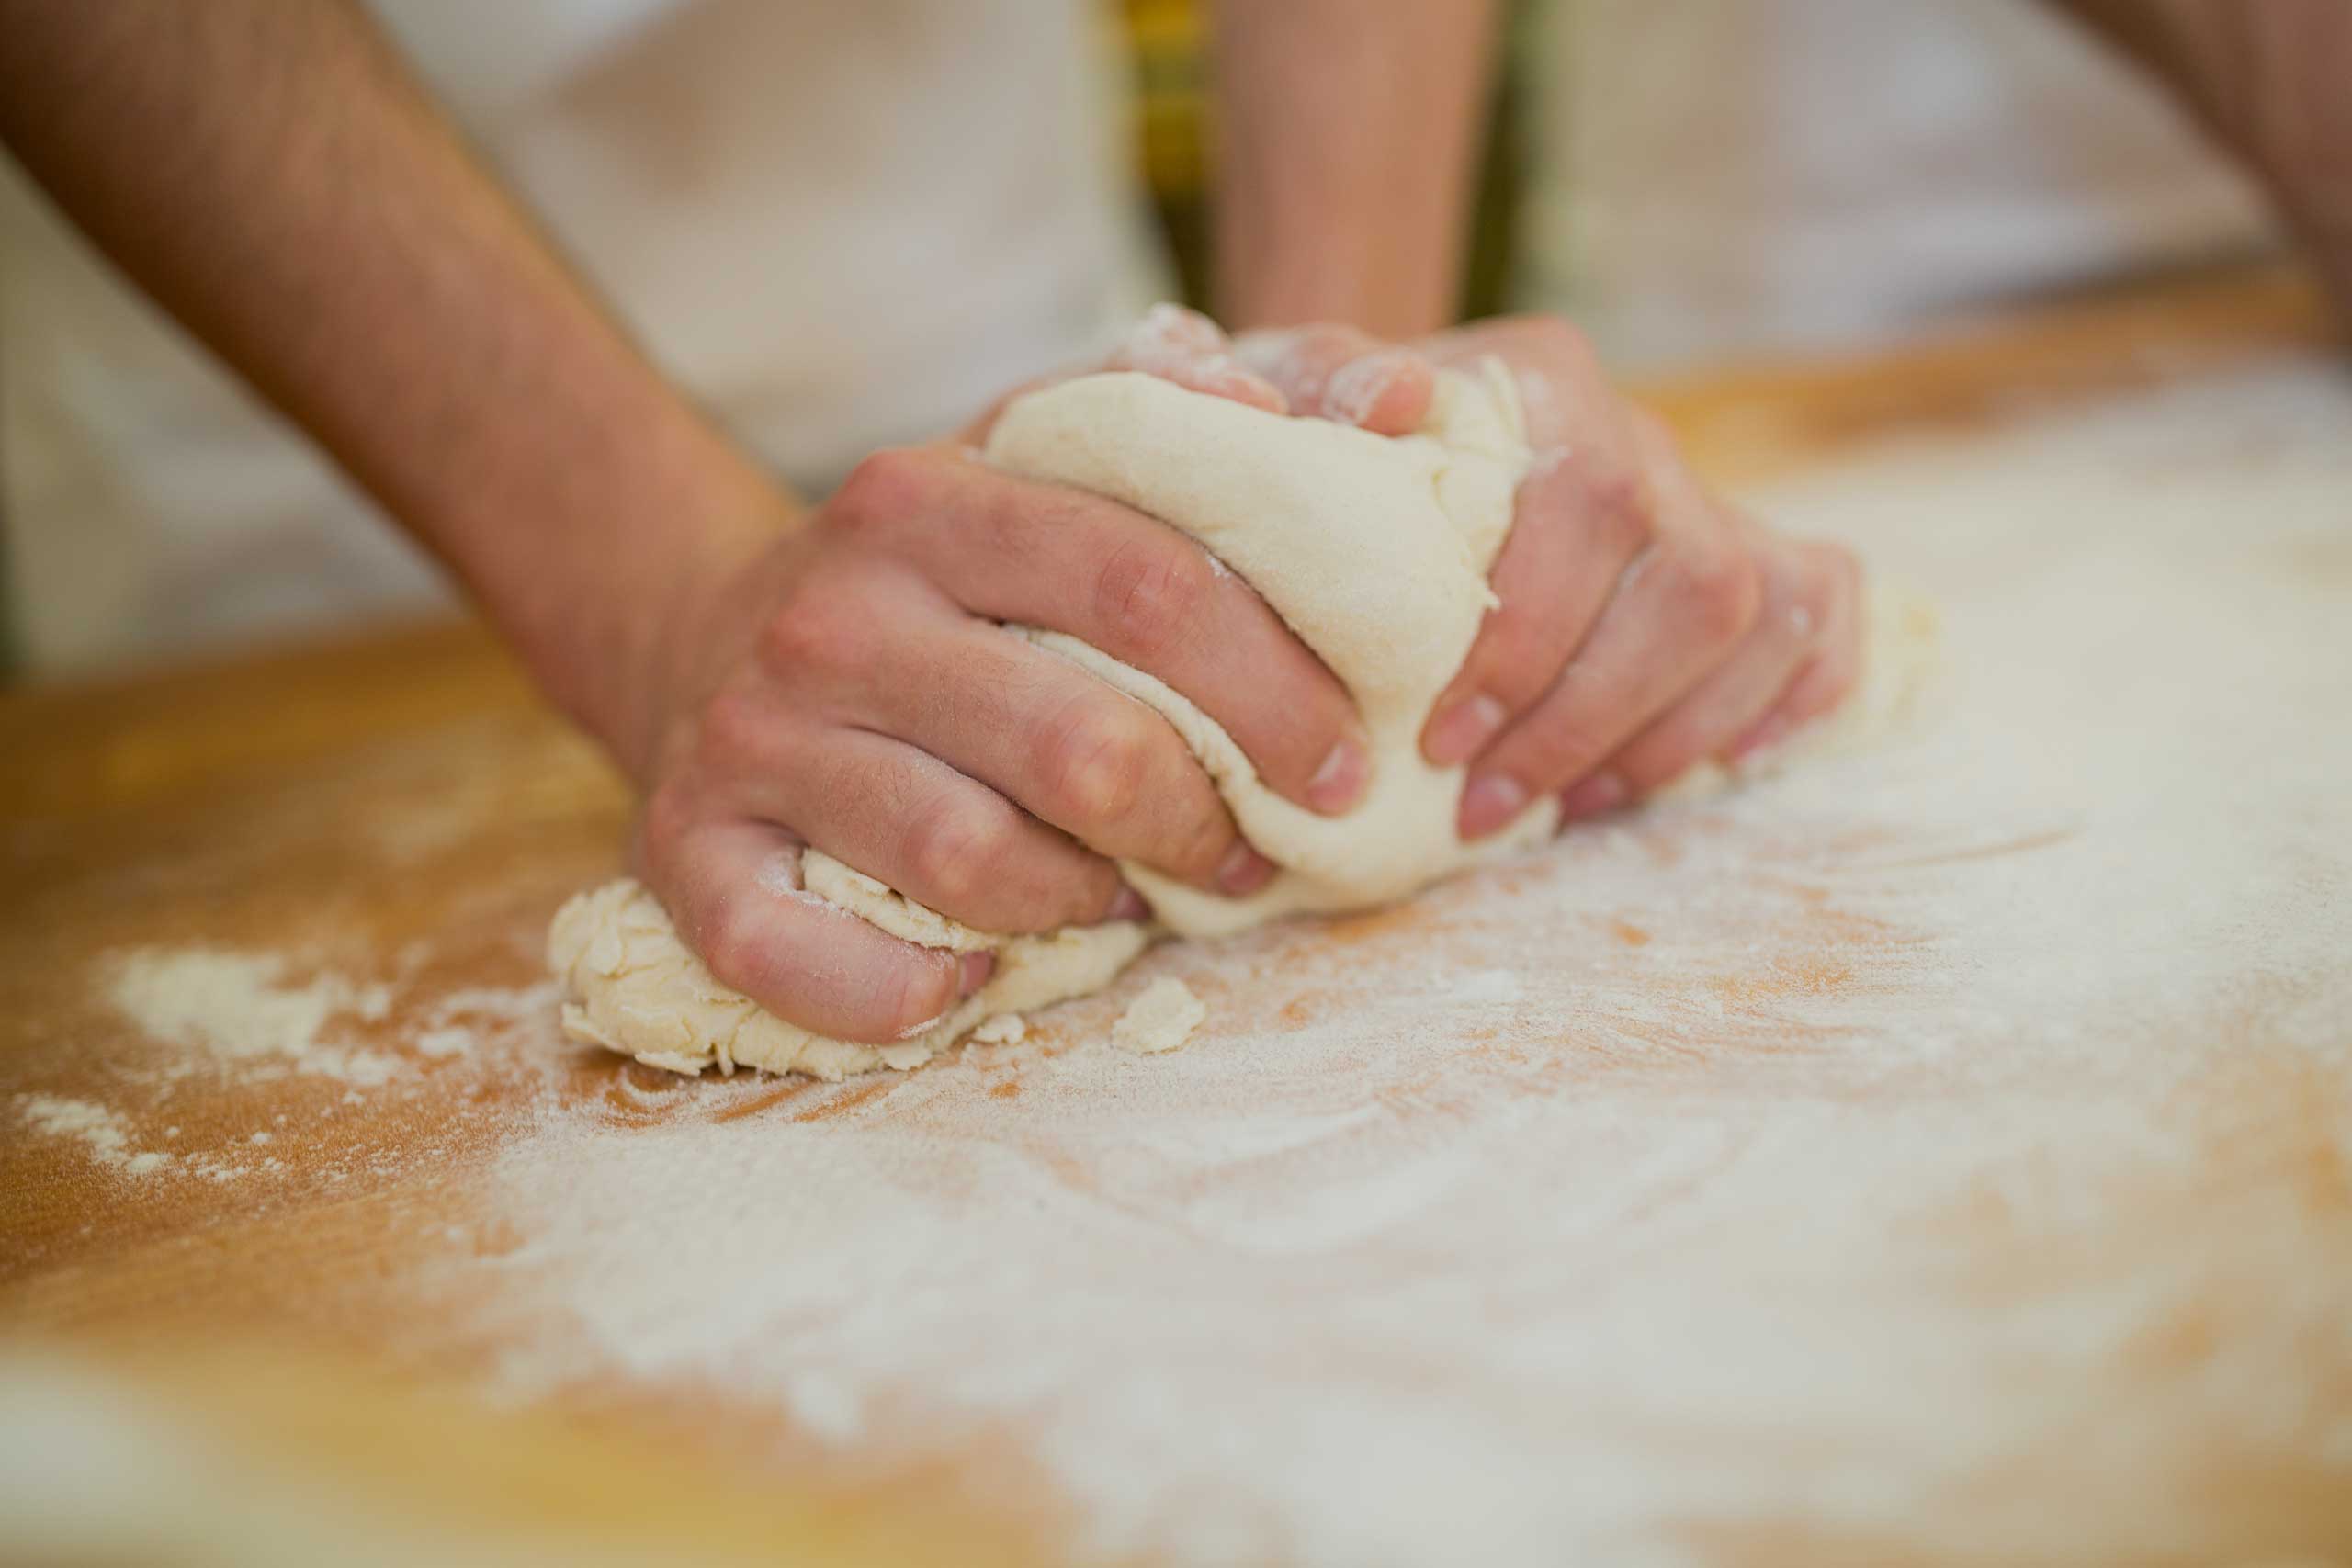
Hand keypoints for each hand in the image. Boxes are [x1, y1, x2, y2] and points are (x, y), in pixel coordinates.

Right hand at [622, 426, 1371, 1045]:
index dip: (1273, 684)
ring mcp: (749, 735)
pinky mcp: (686, 850)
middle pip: (1078, 745)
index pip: (1146, 579)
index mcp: (930, 498)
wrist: (701, 637)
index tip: (1344, 755)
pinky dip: (902, 993)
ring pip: (967, 861)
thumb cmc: (935, 573)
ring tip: (1124, 898)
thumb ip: (1200, 425)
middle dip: (1200, 822)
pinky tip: (970, 978)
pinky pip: (799, 956)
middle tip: (1253, 857)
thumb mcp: (1039, 462)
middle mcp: (830, 613)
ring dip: (1080, 905)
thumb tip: (1384, 413)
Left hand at [1227, 314, 1863, 834]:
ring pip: (1754, 613)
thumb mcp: (1276, 409)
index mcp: (1544, 382)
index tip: (1440, 737)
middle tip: (1481, 802)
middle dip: (1587, 712)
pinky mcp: (1751, 557)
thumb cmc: (1320, 453)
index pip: (1587, 497)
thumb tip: (1391, 398)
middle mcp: (1641, 434)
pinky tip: (1705, 769)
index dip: (1531, 631)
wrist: (1374, 447)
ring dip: (1665, 732)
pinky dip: (1787, 697)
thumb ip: (1297, 388)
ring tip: (1558, 808)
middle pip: (1688, 574)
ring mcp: (1705, 499)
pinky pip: (1822, 613)